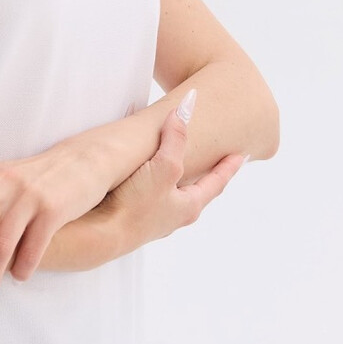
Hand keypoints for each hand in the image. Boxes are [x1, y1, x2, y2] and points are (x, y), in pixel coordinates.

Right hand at [88, 97, 245, 258]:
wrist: (100, 235)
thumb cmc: (135, 205)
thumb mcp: (163, 168)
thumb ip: (175, 139)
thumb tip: (187, 108)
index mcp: (188, 206)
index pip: (216, 182)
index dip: (229, 167)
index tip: (241, 155)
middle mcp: (174, 215)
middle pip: (197, 190)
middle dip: (204, 174)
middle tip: (213, 160)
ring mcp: (153, 219)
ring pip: (171, 194)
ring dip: (176, 179)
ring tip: (176, 166)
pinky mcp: (132, 217)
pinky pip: (149, 195)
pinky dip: (152, 183)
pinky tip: (141, 177)